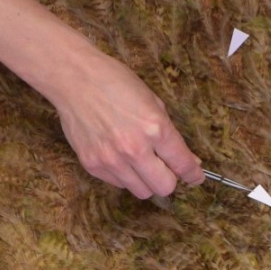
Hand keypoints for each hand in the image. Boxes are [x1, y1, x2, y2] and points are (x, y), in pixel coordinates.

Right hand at [47, 46, 203, 199]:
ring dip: (146, 180)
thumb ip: (170, 134)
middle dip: (169, 180)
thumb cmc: (114, 83)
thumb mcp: (152, 101)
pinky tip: (119, 156)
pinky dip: (124, 175)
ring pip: (141, 191)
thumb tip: (188, 161)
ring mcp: (111, 159)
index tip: (195, 177)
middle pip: (164, 188)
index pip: (182, 164)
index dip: (193, 175)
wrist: (74, 78)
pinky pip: (118, 183)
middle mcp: (134, 148)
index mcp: (154, 128)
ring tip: (139, 162)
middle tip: (165, 168)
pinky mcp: (92, 165)